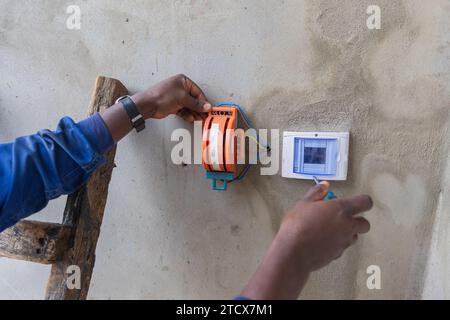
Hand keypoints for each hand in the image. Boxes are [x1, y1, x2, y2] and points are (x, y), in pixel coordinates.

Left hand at [131, 74, 211, 121]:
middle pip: (194, 99)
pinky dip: (187, 114)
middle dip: (199, 108)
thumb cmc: (162, 96)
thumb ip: (196, 104)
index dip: (203, 101)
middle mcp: (180, 88)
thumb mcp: (183, 98)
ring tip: (199, 119)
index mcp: (183, 81)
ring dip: (194, 113)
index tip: (208, 109)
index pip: (197, 92)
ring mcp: (176, 97)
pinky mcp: (173, 105)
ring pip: (189, 106)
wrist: (149, 104)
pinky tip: (191, 118)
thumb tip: (206, 106)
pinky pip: (183, 110)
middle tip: (204, 116)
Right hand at [241, 182, 372, 299]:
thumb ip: (317, 192)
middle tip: (341, 216)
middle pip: (365, 223)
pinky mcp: (338, 254)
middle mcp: (347, 226)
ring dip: (348, 232)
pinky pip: (343, 246)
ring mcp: (344, 241)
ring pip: (354, 236)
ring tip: (330, 228)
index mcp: (341, 209)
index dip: (362, 201)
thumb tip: (324, 186)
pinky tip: (323, 239)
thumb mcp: (304, 203)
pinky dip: (337, 242)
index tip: (355, 201)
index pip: (365, 202)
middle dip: (356, 219)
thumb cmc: (298, 226)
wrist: (293, 251)